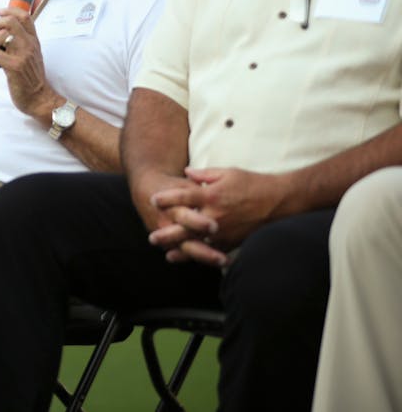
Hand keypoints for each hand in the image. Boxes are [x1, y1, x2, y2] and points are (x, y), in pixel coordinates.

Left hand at [0, 7, 57, 123]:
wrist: (40, 98)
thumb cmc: (32, 76)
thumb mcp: (32, 54)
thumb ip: (24, 40)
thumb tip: (6, 27)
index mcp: (33, 40)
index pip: (24, 16)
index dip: (9, 10)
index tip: (0, 13)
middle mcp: (29, 45)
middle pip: (9, 21)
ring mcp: (22, 55)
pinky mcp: (14, 67)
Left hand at [150, 166, 285, 266]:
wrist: (281, 201)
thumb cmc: (254, 184)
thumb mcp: (228, 173)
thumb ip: (204, 175)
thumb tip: (186, 174)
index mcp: (211, 195)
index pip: (182, 197)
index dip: (166, 198)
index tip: (153, 200)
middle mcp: (215, 215)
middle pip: (185, 227)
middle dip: (167, 233)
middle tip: (152, 237)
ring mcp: (224, 231)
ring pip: (198, 244)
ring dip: (181, 249)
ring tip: (167, 254)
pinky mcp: (234, 241)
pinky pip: (214, 251)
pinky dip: (201, 256)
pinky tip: (192, 260)